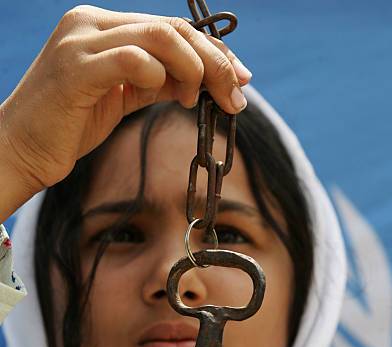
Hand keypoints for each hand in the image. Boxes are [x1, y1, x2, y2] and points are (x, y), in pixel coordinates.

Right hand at [0, 4, 251, 216]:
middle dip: (214, 62)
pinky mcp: (76, 66)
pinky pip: (133, 60)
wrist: (22, 149)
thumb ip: (155, 82)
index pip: (171, 28)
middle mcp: (91, 23)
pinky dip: (160, 77)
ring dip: (194, 69)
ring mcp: (82, 40)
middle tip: (236, 95)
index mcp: (104, 26)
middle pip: (173, 29)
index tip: (240, 78)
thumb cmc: (69, 126)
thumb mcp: (121, 98)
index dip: (212, 51)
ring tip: (199, 98)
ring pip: (159, 38)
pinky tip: (166, 95)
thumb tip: (198, 80)